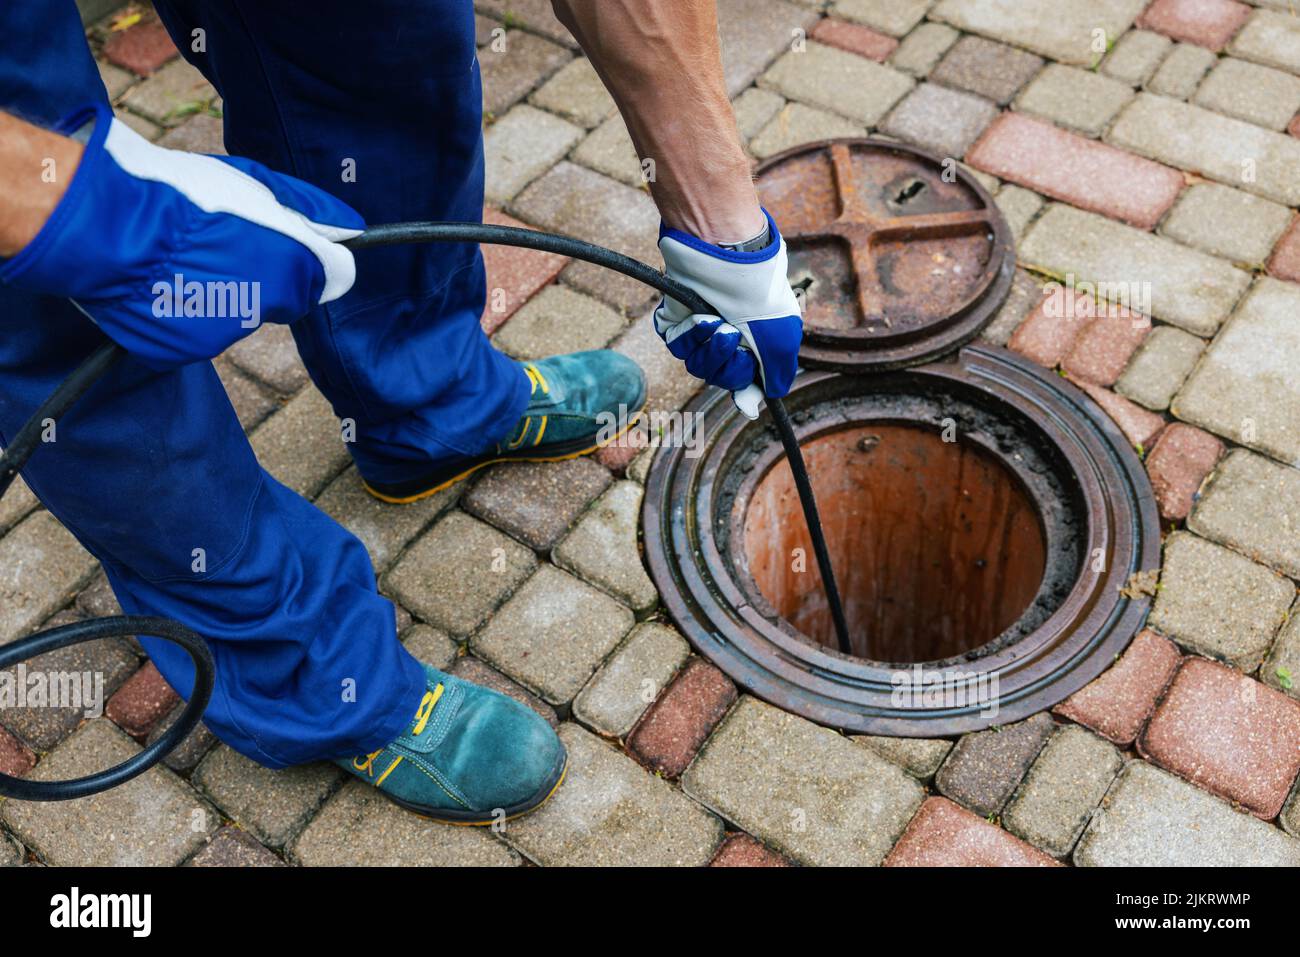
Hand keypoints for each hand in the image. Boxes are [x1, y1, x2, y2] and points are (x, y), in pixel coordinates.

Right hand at [0, 103, 362, 370]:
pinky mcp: (179, 350)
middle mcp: (263, 309)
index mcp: (290, 267)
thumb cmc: (179, 193)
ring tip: (180, 255)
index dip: (306, 256)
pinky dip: (183, 309)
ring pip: (236, 315)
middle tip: (219, 240)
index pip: (329, 277)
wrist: (103, 222)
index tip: (281, 240)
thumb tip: (352, 230)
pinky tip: (160, 279)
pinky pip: (193, 329)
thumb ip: (310, 210)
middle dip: (263, 275)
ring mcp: (219, 334)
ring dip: (219, 291)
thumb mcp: (255, 185)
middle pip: (281, 298)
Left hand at [654, 210, 802, 418]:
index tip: (744, 396)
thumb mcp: (782, 338)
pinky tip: (702, 317)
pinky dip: (691, 335)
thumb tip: (767, 398)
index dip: (743, 389)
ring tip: (717, 322)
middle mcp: (729, 338)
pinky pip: (679, 346)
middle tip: (734, 337)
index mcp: (755, 342)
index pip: (745, 380)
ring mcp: (702, 330)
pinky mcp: (678, 320)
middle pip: (720, 377)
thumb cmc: (759, 294)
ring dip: (710, 349)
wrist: (728, 255)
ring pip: (698, 366)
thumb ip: (777, 373)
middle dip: (727, 364)